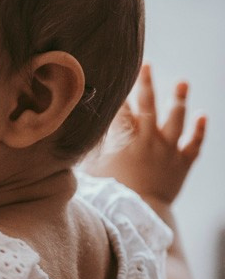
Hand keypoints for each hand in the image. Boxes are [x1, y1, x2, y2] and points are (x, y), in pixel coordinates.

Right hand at [83, 63, 205, 204]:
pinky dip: (200, 130)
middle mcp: (148, 138)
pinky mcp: (181, 164)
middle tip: (147, 65)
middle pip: (147, 104)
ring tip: (182, 82)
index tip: (116, 76)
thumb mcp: (90, 168)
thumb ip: (87, 149)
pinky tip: (203, 115)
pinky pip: (194, 144)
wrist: (138, 213)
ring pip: (175, 119)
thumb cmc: (109, 193)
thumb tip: (75, 135)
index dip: (119, 92)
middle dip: (146, 83)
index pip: (120, 108)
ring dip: (179, 99)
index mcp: (124, 138)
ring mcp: (167, 149)